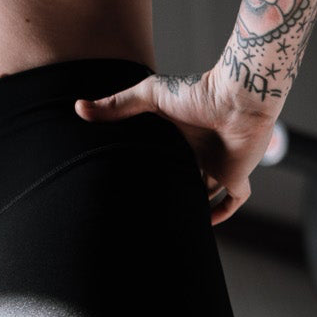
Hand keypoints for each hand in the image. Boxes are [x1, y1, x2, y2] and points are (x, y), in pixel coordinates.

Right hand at [75, 67, 278, 224]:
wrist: (238, 98)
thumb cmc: (198, 92)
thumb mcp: (150, 95)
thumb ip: (116, 104)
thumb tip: (78, 108)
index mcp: (180, 135)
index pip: (165, 156)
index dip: (152, 168)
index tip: (131, 182)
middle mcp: (199, 151)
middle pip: (183, 176)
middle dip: (171, 189)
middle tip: (147, 207)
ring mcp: (219, 164)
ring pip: (206, 191)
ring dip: (194, 204)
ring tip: (171, 220)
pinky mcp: (236, 174)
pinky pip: (232, 199)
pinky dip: (221, 212)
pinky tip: (206, 223)